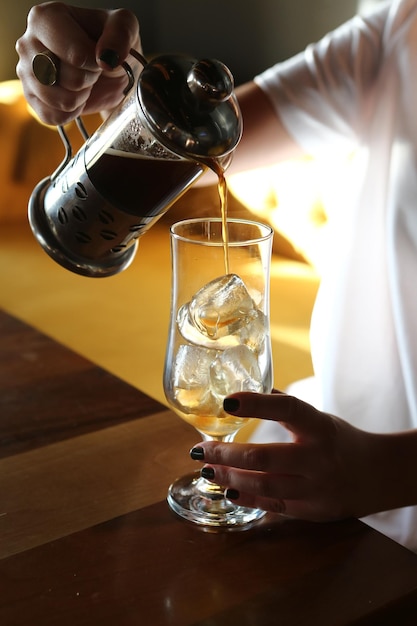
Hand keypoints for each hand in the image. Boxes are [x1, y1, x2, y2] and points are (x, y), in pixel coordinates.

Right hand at [15, 2, 141, 124]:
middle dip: (88, 80)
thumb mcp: (125, 26)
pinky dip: (70, 113)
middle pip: (68, 79)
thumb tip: (106, 58)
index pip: (77, 56)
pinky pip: (53, 117)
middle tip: (89, 68)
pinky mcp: (31, 99)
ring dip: (80, 98)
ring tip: (82, 82)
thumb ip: (120, 33)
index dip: (95, 63)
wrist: (107, 69)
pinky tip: (74, 96)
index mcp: (46, 18)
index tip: (97, 55)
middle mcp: (28, 43)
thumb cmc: (111, 42)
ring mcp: (26, 73)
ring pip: (60, 102)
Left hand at [191, 390, 413, 521]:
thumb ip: (289, 408)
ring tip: (208, 468)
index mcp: (320, 427)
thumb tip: (252, 390)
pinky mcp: (312, 511)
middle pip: (263, 457)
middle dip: (225, 453)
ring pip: (263, 485)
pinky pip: (272, 506)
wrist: (376, 476)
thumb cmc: (341, 441)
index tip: (227, 401)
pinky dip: (246, 497)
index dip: (257, 404)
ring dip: (229, 477)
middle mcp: (318, 457)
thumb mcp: (321, 418)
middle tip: (201, 448)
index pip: (288, 409)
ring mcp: (316, 488)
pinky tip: (228, 488)